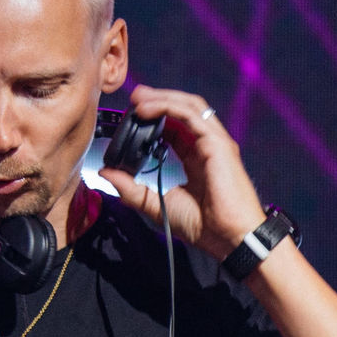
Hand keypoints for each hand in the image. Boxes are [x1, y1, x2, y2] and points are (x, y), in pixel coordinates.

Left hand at [99, 84, 268, 259]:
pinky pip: (191, 115)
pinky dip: (168, 107)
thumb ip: (131, 188)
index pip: (174, 129)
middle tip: (132, 97)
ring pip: (188, 106)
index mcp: (196, 159)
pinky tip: (147, 109)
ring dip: (161, 98)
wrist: (229, 238)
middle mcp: (206, 146)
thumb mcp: (156, 205)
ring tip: (138, 98)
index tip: (129, 117)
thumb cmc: (203, 227)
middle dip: (157, 100)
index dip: (153, 119)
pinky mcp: (218, 143)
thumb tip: (107, 172)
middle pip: (182, 111)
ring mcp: (214, 142)